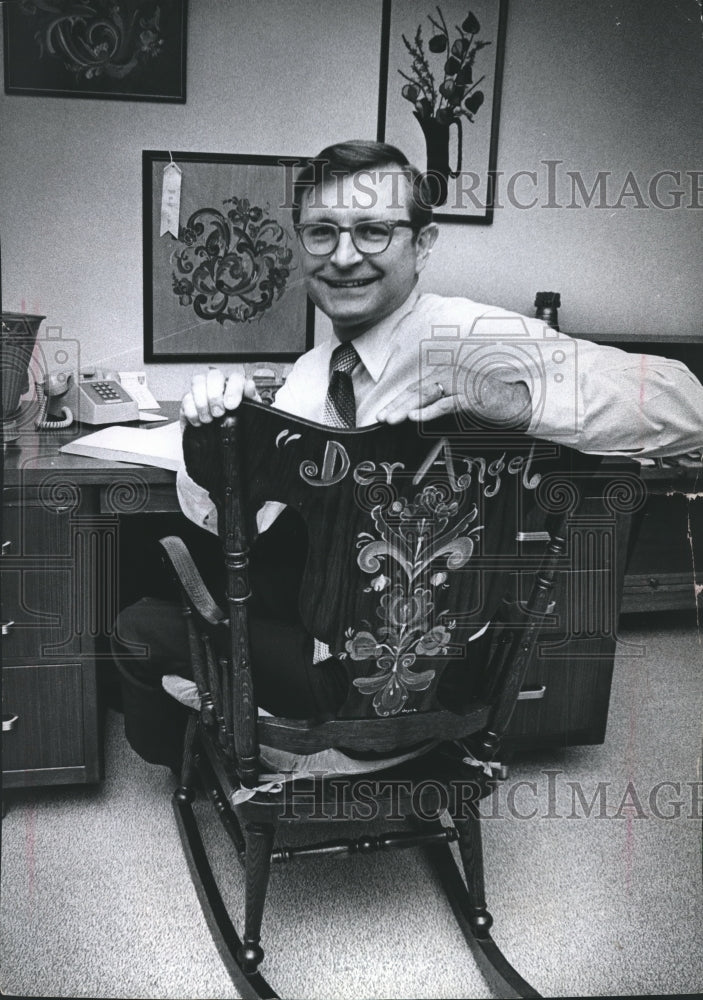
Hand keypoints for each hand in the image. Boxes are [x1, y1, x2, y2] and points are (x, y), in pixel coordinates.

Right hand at [180, 366, 257, 428]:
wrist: (223, 445)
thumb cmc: (238, 427)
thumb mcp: (251, 415)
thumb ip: (252, 399)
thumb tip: (250, 385)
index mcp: (236, 387)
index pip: (235, 377)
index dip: (233, 389)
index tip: (231, 405)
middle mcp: (219, 386)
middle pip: (213, 375)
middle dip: (214, 395)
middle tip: (218, 412)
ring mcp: (202, 392)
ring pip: (197, 382)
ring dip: (202, 402)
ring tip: (208, 419)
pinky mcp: (189, 402)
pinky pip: (186, 399)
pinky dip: (191, 411)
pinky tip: (199, 422)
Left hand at [376, 367, 531, 428]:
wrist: (512, 402)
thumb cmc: (483, 401)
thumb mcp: (454, 401)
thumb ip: (435, 403)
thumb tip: (412, 413)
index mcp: (442, 375)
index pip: (414, 389)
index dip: (396, 401)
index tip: (381, 414)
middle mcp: (448, 375)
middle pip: (416, 391)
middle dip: (396, 405)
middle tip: (381, 418)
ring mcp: (459, 384)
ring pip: (427, 396)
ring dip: (407, 408)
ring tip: (392, 419)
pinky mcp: (470, 396)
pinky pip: (445, 404)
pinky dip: (429, 411)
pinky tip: (416, 417)